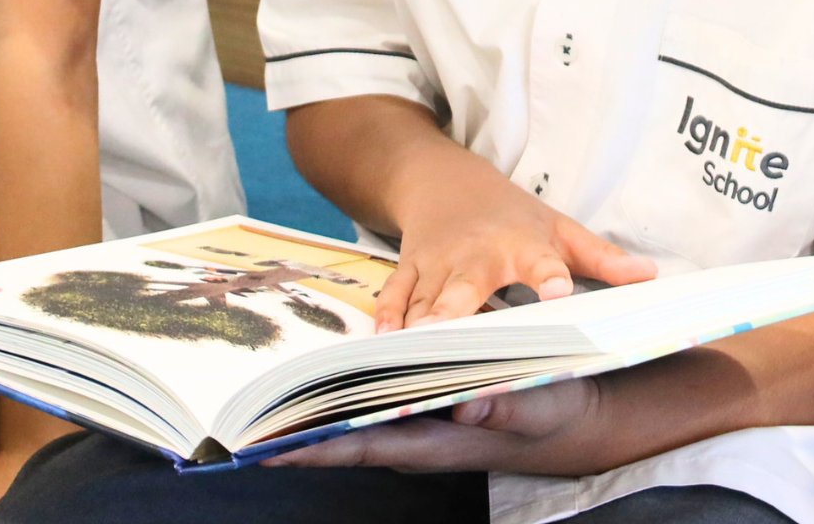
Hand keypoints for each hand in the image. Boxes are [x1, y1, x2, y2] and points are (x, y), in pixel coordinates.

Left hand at [267, 378, 620, 474]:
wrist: (572, 415)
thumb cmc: (554, 412)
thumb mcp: (539, 407)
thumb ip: (505, 408)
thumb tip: (469, 407)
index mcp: (432, 443)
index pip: (358, 447)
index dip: (309, 447)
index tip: (262, 446)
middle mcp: (412, 436)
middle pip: (339, 435)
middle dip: (291, 425)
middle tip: (241, 408)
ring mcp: (412, 422)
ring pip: (349, 417)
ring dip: (309, 405)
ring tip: (261, 386)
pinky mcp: (418, 404)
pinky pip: (367, 399)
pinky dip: (340, 385)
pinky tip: (315, 366)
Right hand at [377, 176, 655, 330]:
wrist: (446, 181)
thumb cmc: (513, 214)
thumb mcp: (561, 228)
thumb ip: (603, 258)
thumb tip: (651, 278)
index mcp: (521, 246)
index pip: (540, 262)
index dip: (548, 276)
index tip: (556, 291)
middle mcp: (477, 256)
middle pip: (469, 286)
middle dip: (463, 309)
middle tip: (458, 338)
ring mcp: (438, 264)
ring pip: (428, 299)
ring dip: (423, 327)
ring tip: (418, 358)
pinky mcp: (410, 269)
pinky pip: (395, 295)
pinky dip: (388, 316)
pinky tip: (383, 345)